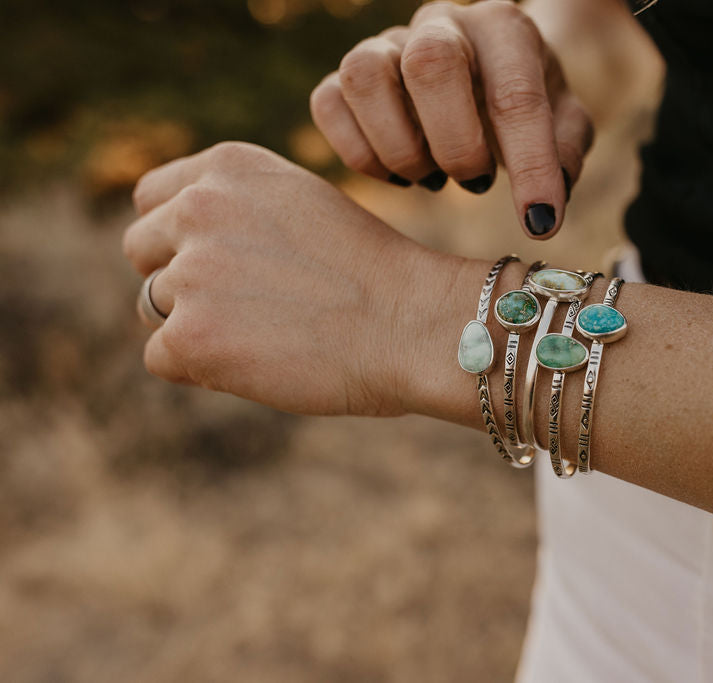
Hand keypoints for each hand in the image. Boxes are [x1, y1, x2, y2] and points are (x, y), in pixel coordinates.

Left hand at [123, 141, 433, 415]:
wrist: (415, 324)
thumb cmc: (375, 275)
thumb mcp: (304, 205)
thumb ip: (238, 210)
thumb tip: (180, 252)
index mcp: (229, 167)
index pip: (153, 199)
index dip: (182, 236)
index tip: (225, 262)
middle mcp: (199, 209)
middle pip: (141, 250)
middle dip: (181, 278)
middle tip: (247, 305)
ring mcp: (190, 273)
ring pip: (152, 306)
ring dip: (197, 324)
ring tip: (266, 334)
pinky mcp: (191, 336)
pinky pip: (161, 358)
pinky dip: (202, 368)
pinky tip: (260, 362)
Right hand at [309, 0, 593, 238]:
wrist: (479, 75)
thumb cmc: (520, 106)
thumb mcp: (561, 124)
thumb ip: (563, 152)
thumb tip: (543, 201)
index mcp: (504, 30)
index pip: (516, 95)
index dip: (529, 165)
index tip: (540, 222)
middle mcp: (440, 25)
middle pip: (430, 63)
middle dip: (455, 143)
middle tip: (476, 181)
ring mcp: (385, 45)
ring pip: (365, 78)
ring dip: (401, 148)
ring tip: (434, 177)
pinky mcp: (345, 76)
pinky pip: (328, 104)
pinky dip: (361, 154)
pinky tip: (400, 175)